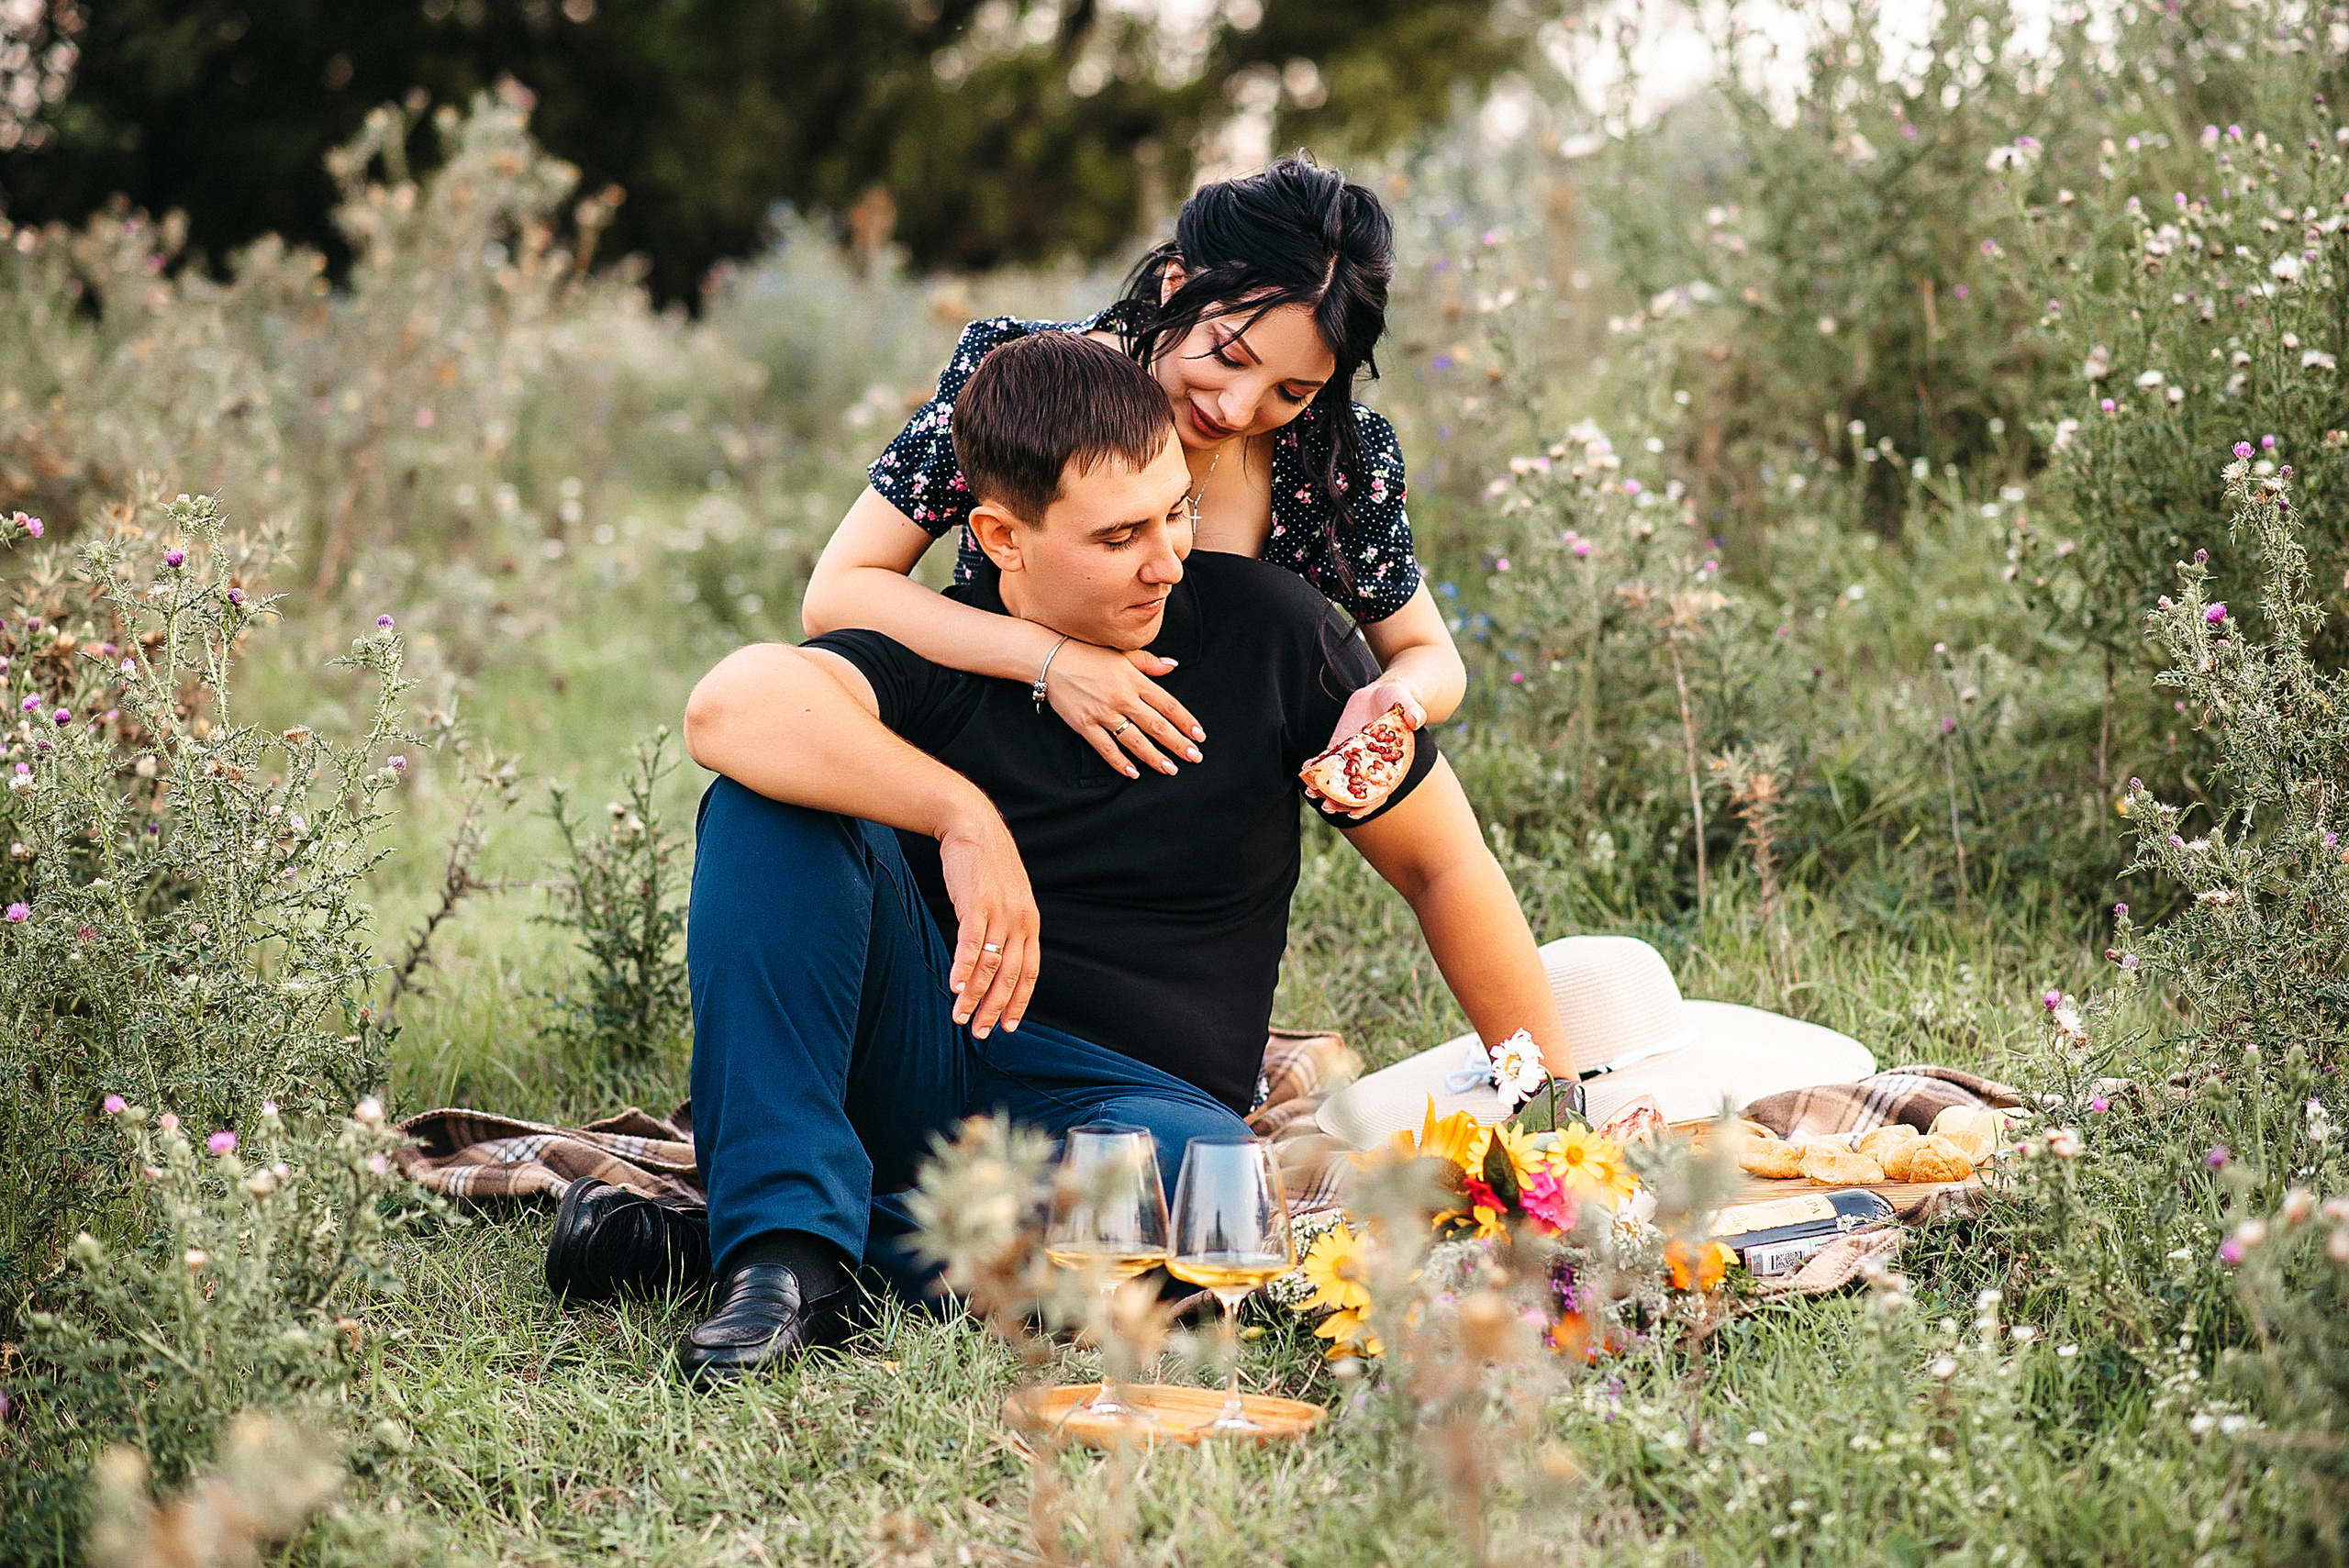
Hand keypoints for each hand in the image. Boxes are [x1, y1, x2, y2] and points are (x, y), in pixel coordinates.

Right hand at [936, 808, 1040, 1038]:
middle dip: (994, 1009)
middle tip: (979, 1033)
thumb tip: (993, 958)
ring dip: (973, 996)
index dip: (1019, 1002)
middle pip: (1009, 976)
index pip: (1029, 972)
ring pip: (989, 965)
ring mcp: (1000, 912)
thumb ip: (1005, 926)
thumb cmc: (985, 865)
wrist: (973, 825)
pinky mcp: (977, 903)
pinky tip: (955, 988)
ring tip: (959, 1017)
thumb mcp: (1005, 898)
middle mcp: (1020, 921)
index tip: (1008, 1026)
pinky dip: (964, 969)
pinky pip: (971, 944)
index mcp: (1030, 923)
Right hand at [1044, 639, 1206, 779]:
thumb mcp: (1122, 653)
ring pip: (1134, 740)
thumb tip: (1173, 665)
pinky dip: (1120, 762)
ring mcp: (1103, 712)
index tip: (1199, 735)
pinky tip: (1133, 772)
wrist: (1049, 658)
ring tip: (1170, 769)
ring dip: (1154, 757)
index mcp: (1134, 680)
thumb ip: (1149, 663)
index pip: (1168, 704)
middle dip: (1177, 743)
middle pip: (1156, 725)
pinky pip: (1105, 747)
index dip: (1186, 721)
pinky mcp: (1084, 724)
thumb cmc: (1088, 654)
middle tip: (1194, 757)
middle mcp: (1122, 697)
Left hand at [1322, 680, 1425, 819]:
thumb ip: (1413, 712)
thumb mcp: (1407, 703)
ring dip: (1324, 789)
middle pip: (1355, 791)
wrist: (1380, 693)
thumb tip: (1417, 719)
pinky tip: (1305, 768)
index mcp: (1390, 765)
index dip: (1368, 805)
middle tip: (1326, 806)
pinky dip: (1316, 766)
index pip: (1380, 792)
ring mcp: (1353, 759)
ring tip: (1311, 792)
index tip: (1353, 814)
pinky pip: (1327, 761)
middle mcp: (1370, 767)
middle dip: (1340, 801)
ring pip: (1338, 780)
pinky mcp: (1340, 748)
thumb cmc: (1399, 700)